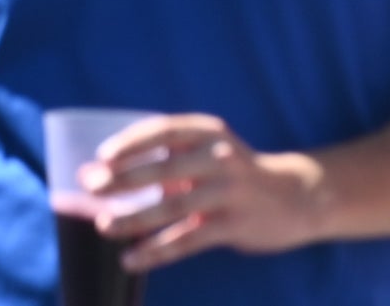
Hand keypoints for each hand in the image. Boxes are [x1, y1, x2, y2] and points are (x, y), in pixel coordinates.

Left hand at [81, 114, 327, 268]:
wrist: (296, 196)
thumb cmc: (236, 171)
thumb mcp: (210, 150)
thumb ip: (168, 157)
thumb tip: (105, 172)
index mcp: (208, 132)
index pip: (162, 130)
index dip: (130, 143)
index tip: (101, 157)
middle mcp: (219, 157)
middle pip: (163, 168)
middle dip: (123, 179)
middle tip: (92, 189)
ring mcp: (228, 192)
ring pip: (172, 206)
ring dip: (134, 218)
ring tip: (104, 226)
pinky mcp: (234, 225)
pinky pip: (187, 240)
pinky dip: (156, 250)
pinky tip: (131, 259)